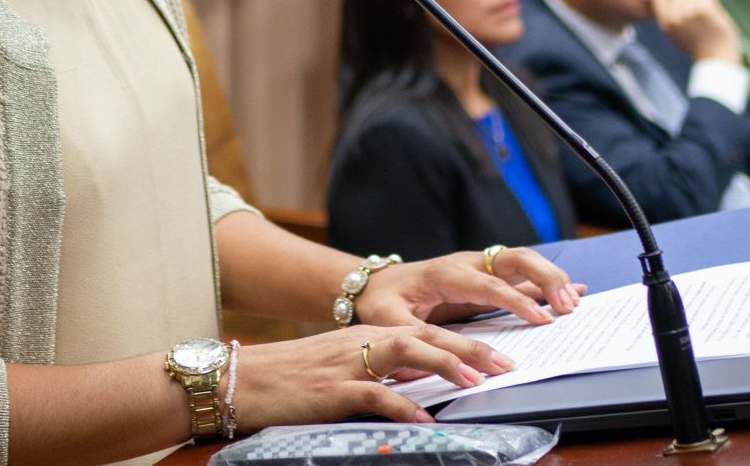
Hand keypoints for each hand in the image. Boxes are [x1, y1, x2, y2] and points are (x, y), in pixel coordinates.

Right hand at [231, 323, 512, 427]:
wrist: (243, 379)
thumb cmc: (293, 378)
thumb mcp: (343, 366)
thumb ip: (381, 370)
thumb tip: (420, 382)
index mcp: (367, 335)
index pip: (426, 330)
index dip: (466, 340)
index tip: (499, 353)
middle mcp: (362, 342)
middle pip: (426, 335)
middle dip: (469, 348)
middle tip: (506, 363)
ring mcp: (348, 364)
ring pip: (405, 354)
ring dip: (443, 364)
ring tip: (475, 380)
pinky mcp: (331, 390)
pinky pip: (373, 395)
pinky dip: (401, 405)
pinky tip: (423, 418)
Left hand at [356, 246, 583, 327]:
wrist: (376, 284)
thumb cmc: (383, 301)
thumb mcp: (390, 322)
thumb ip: (416, 338)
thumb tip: (441, 361)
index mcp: (446, 273)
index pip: (489, 284)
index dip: (517, 300)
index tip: (541, 318)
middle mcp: (467, 264)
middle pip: (514, 259)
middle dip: (546, 278)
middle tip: (568, 306)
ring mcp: (479, 267)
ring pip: (523, 262)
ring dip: (551, 278)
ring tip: (575, 301)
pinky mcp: (486, 277)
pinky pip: (521, 275)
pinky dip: (547, 281)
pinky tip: (572, 290)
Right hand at [652, 0, 741, 65]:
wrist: (716, 57)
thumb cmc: (696, 45)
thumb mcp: (673, 34)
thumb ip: (665, 16)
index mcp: (664, 22)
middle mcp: (674, 17)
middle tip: (695, 3)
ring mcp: (689, 13)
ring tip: (703, 8)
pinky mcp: (705, 11)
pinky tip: (712, 8)